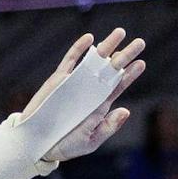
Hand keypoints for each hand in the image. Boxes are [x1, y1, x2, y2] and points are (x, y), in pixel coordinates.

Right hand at [39, 29, 144, 161]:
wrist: (37, 144)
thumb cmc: (65, 146)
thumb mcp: (89, 141)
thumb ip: (107, 127)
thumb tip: (126, 110)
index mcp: (99, 105)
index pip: (118, 86)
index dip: (130, 75)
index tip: (140, 63)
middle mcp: (90, 91)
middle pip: (111, 70)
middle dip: (125, 55)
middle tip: (140, 43)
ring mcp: (75, 83)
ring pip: (94, 61)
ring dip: (106, 47)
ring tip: (120, 33)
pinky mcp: (58, 80)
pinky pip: (70, 61)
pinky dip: (78, 49)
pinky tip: (89, 38)